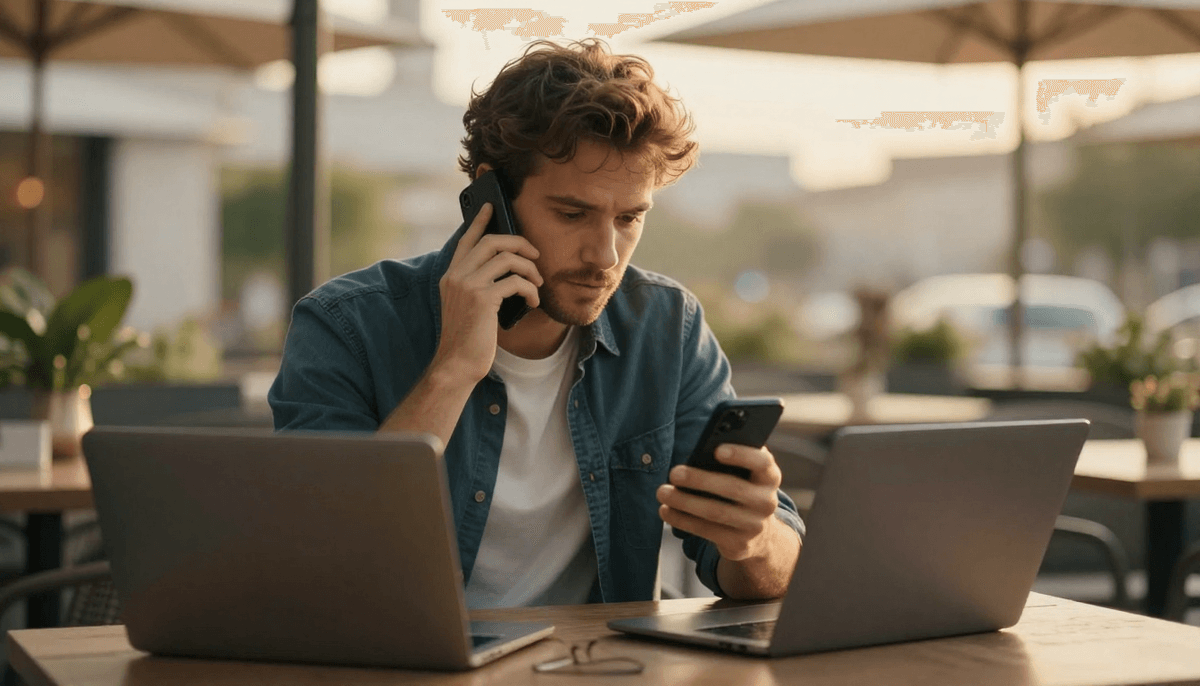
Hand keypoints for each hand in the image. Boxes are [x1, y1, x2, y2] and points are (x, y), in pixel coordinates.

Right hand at [433, 203, 542, 382]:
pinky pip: (515, 282)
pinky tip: (533, 302)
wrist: (457, 364)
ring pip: (507, 258)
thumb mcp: (467, 306)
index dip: (479, 221)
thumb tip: (507, 269)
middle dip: (519, 243)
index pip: (466, 240)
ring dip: (529, 268)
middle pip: (492, 241)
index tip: (490, 206)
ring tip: (538, 283)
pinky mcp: (482, 299)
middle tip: (535, 254)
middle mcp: (456, 276)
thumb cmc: (467, 339)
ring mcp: (468, 286)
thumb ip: (478, 285)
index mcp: (450, 275)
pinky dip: (530, 290)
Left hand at [657, 444, 783, 561]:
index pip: (763, 462)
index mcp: (769, 477)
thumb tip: (700, 451)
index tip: (717, 449)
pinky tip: (666, 510)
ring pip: (716, 512)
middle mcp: (767, 502)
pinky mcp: (739, 545)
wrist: (758, 533)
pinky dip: (682, 519)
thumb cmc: (742, 489)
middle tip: (674, 473)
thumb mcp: (746, 474)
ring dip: (685, 502)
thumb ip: (732, 461)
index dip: (742, 455)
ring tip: (663, 492)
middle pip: (733, 488)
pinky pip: (706, 531)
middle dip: (700, 480)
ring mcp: (754, 526)